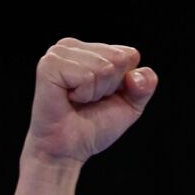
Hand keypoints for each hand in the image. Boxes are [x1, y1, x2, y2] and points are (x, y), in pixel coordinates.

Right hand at [22, 37, 157, 165]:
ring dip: (96, 93)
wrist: (69, 149)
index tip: (104, 97)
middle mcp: (72, 46)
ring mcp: (58, 52)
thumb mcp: (130, 105)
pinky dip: (84, 94)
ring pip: (104, 67)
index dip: (124, 83)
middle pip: (118, 59)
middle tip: (89, 101)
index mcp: (90, 49)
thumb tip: (136, 74)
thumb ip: (145, 86)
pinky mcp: (49, 65)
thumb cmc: (93, 126)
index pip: (129, 54)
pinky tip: (69, 99)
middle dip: (110, 88)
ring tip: (78, 101)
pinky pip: (87, 75)